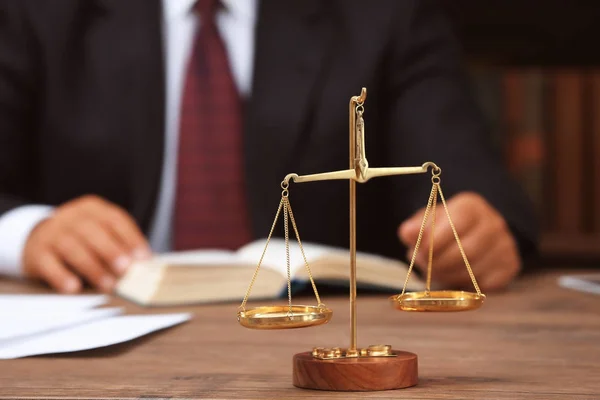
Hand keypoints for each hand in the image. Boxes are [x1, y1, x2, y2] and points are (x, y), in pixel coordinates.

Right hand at [23, 195, 151, 292]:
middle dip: (111, 251)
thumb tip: (144, 265)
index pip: (114, 219)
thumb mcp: (101, 233)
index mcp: (92, 208)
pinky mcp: (37, 252)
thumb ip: (121, 245)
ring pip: (71, 247)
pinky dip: (62, 276)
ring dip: (92, 267)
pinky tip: (74, 287)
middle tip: (125, 269)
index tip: (143, 258)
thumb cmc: (83, 239)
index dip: (131, 238)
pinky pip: (49, 264)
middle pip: (92, 230)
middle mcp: (71, 216)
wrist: (40, 238)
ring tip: (108, 285)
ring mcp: (51, 233)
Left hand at [398, 192, 519, 290]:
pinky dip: (465, 284)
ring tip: (437, 272)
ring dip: (449, 275)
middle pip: (466, 249)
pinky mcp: (511, 265)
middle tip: (426, 268)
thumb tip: (407, 233)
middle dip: (440, 263)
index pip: (456, 223)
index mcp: (471, 206)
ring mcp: (505, 244)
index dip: (435, 242)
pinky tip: (456, 276)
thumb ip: (416, 228)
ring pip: (474, 269)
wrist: (471, 236)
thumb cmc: (443, 228)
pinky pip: (485, 283)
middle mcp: (494, 222)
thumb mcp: (427, 223)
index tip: (420, 253)